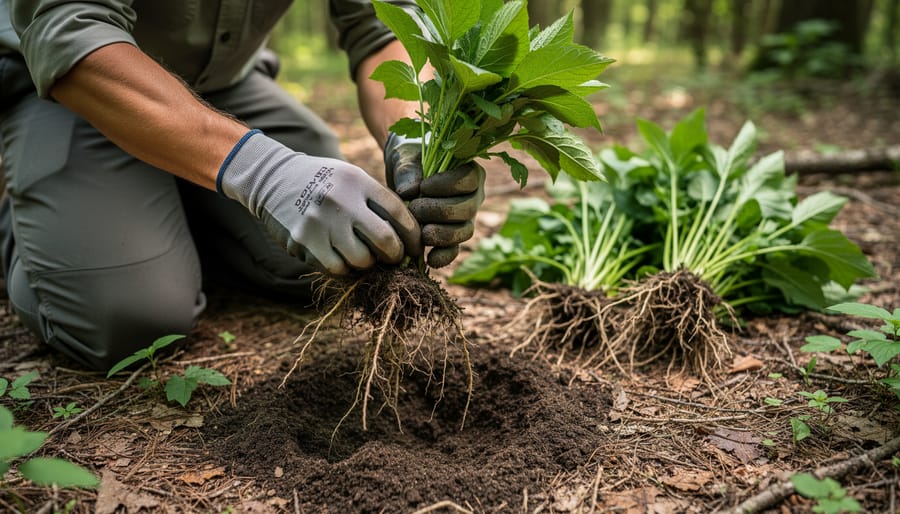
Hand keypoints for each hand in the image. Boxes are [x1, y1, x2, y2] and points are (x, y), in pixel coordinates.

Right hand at [218, 130, 421, 274]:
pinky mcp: (304, 241)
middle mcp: (342, 201)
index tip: (416, 248)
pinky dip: (345, 269)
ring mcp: (322, 223)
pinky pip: (337, 269)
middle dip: (395, 256)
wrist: (272, 178)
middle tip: (394, 259)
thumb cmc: (322, 182)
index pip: (399, 213)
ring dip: (368, 264)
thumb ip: (376, 201)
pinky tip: (343, 259)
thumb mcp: (351, 178)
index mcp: (358, 182)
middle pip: (385, 241)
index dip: (413, 235)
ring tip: (364, 257)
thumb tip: (408, 237)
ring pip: (362, 260)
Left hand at [384, 133, 484, 267]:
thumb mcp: (406, 159)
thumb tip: (408, 193)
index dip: (448, 185)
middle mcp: (474, 196)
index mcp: (470, 172)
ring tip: (419, 232)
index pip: (469, 180)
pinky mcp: (453, 237)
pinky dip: (443, 256)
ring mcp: (466, 219)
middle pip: (467, 209)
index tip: (423, 187)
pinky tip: (428, 259)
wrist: (403, 178)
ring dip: (441, 234)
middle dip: (439, 211)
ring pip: (464, 231)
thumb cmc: (409, 162)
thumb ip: (408, 172)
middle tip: (415, 209)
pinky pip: (455, 250)